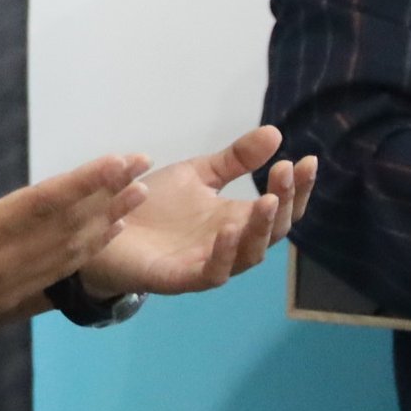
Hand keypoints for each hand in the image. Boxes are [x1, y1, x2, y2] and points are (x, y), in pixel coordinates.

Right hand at [0, 115, 150, 353]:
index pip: (42, 204)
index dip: (85, 182)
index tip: (120, 160)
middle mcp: (0, 263)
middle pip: (67, 226)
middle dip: (108, 194)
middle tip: (143, 164)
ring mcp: (6, 284)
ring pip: (68, 251)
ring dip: (106, 222)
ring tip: (138, 196)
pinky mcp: (6, 297)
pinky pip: (57, 272)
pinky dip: (87, 251)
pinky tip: (106, 235)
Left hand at [81, 125, 318, 296]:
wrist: (103, 226)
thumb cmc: (154, 206)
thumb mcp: (196, 175)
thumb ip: (234, 160)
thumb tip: (276, 133)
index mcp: (237, 219)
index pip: (279, 207)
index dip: (298, 188)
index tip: (307, 160)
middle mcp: (229, 244)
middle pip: (271, 231)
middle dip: (284, 202)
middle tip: (286, 172)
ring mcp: (207, 263)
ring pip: (248, 256)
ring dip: (260, 228)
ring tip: (267, 200)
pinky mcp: (180, 278)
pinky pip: (211, 273)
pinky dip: (224, 254)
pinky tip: (230, 229)